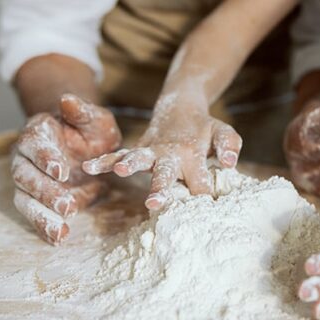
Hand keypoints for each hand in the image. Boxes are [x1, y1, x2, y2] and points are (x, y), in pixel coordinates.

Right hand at [12, 94, 121, 244]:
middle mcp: (26, 158)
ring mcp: (30, 181)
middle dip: (44, 192)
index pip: (34, 145)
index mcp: (37, 133)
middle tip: (66, 205)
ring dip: (41, 216)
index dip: (45, 158)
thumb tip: (68, 100)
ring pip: (25, 200)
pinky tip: (58, 239)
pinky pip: (36, 215)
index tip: (61, 170)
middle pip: (25, 176)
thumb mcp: (94, 118)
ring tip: (60, 231)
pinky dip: (45, 228)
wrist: (89, 146)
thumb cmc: (90, 130)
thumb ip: (82, 111)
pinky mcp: (38, 200)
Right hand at [83, 93, 241, 209]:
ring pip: (138, 159)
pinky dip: (104, 159)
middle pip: (165, 174)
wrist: (181, 107)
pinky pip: (118, 154)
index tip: (205, 213)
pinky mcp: (138, 149)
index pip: (199, 183)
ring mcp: (151, 151)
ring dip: (128, 165)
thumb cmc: (206, 128)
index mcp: (193, 155)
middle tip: (155, 204)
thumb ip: (229, 146)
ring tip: (119, 172)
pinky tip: (89, 167)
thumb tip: (230, 163)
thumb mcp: (223, 133)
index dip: (203, 198)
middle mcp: (170, 155)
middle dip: (160, 189)